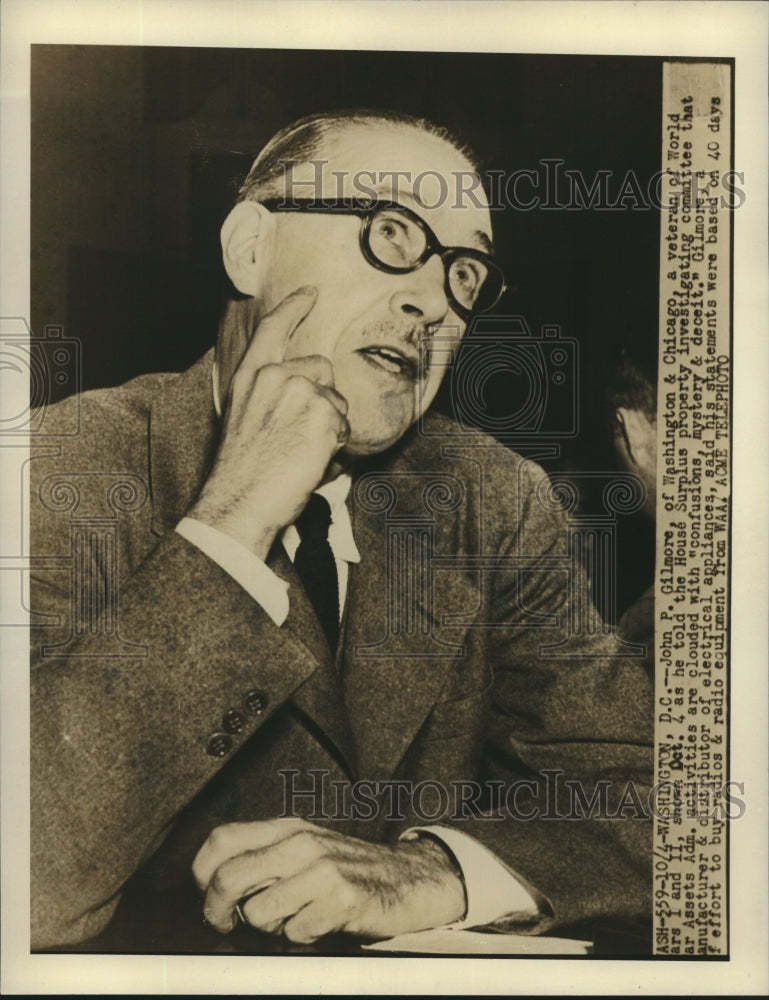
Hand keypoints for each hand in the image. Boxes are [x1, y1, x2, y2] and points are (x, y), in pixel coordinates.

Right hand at [189, 287, 349, 558]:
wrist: (240, 500)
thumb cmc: (241, 471)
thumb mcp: (243, 419)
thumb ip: (268, 396)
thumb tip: (305, 391)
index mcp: (250, 376)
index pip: (273, 330)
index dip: (293, 307)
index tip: (310, 292)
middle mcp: (275, 376)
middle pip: (322, 369)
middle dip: (324, 397)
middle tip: (302, 435)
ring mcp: (301, 391)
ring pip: (337, 401)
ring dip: (330, 427)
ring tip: (302, 454)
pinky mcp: (323, 413)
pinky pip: (345, 426)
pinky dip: (337, 447)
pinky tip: (312, 461)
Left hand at [192, 818, 466, 942]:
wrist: (410, 879)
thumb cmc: (348, 870)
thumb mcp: (303, 850)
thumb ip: (263, 858)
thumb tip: (211, 889)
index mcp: (286, 828)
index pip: (220, 840)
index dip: (201, 874)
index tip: (209, 898)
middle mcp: (301, 842)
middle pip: (227, 878)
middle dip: (218, 912)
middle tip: (227, 925)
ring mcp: (323, 869)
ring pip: (257, 913)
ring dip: (269, 929)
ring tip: (293, 919)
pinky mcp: (343, 899)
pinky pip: (295, 934)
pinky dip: (301, 939)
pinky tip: (320, 926)